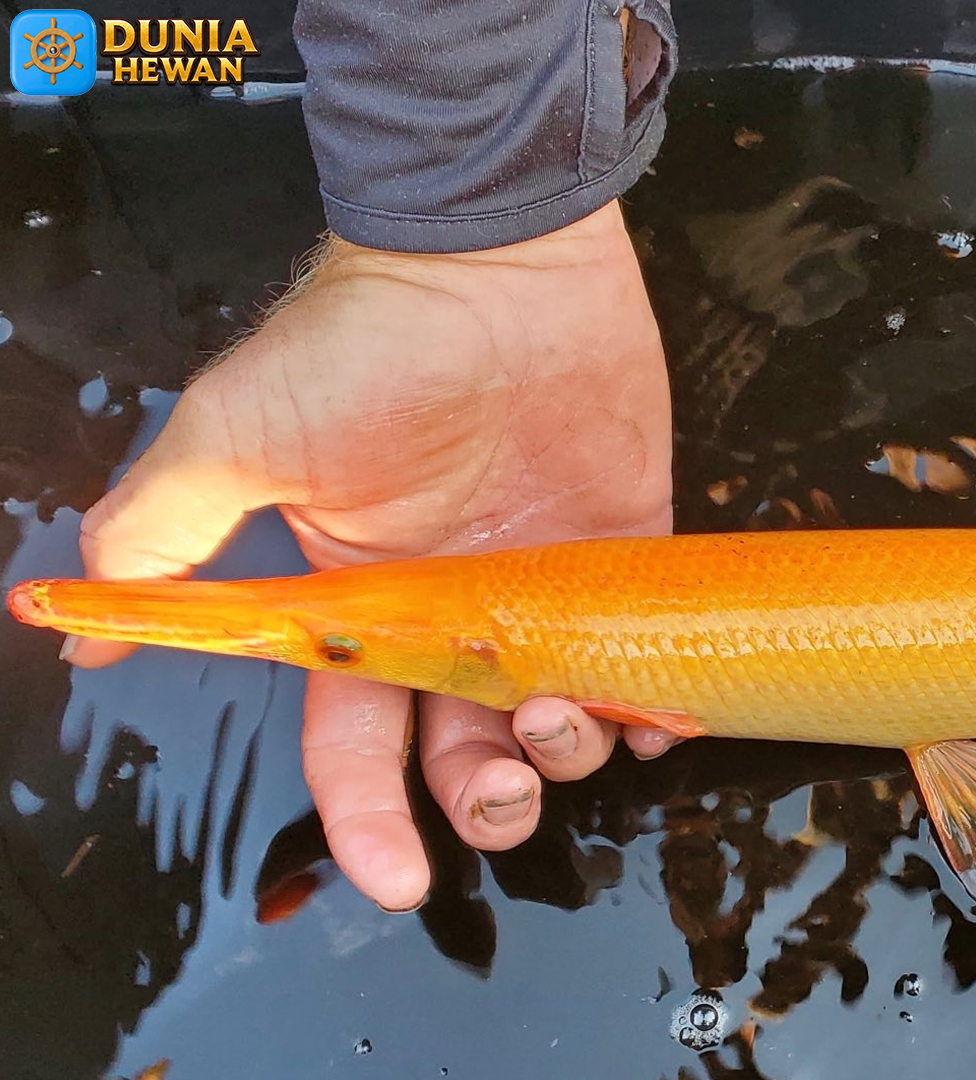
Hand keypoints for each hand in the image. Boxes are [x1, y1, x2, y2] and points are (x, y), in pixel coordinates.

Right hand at [68, 200, 675, 911]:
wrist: (494, 254)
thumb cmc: (364, 338)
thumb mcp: (235, 435)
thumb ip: (161, 536)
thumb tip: (80, 627)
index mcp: (356, 603)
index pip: (351, 743)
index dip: (366, 820)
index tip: (393, 877)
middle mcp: (448, 611)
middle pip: (461, 751)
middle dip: (481, 800)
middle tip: (502, 795)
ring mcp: (537, 585)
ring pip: (553, 719)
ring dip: (566, 752)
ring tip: (568, 722)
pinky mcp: (619, 549)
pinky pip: (640, 653)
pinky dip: (654, 700)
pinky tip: (655, 714)